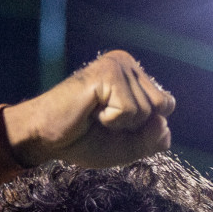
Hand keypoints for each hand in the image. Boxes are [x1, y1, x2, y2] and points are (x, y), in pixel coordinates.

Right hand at [3, 50, 174, 168]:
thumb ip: (152, 140)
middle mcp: (128, 64)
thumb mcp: (126, 147)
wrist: (46, 138)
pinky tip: (91, 111)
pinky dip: (111, 120)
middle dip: (136, 126)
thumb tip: (164, 123)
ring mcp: (118, 64)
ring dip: (121, 124)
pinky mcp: (108, 72)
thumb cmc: (83, 140)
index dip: (144, 128)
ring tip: (96, 115)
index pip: (166, 106)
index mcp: (135, 76)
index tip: (113, 124)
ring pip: (148, 110)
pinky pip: (129, 110)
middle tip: (105, 121)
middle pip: (163, 106)